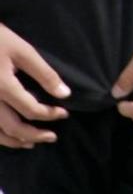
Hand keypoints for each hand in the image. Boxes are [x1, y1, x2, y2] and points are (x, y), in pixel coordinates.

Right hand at [0, 22, 66, 147]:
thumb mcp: (23, 51)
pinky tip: (9, 136)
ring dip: (15, 141)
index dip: (50, 114)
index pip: (31, 109)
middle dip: (35, 135)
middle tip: (52, 137)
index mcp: (3, 87)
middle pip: (12, 127)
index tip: (64, 113)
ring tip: (32, 143)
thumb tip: (65, 94)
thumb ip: (44, 73)